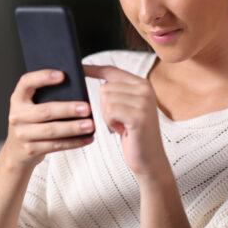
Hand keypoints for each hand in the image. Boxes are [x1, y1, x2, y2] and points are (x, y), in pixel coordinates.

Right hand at [1, 69, 95, 170]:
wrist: (16, 151)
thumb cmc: (30, 123)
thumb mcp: (30, 106)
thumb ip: (45, 95)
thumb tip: (76, 84)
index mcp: (18, 99)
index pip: (26, 82)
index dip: (43, 77)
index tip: (62, 75)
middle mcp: (17, 115)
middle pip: (45, 111)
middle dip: (68, 109)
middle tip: (86, 108)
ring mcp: (22, 134)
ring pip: (51, 130)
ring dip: (73, 128)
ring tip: (90, 125)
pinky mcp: (30, 149)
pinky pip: (55, 145)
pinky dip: (73, 142)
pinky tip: (86, 138)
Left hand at [83, 64, 168, 178]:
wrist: (149, 159)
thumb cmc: (134, 134)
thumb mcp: (126, 108)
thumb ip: (116, 92)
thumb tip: (95, 80)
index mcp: (142, 84)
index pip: (112, 71)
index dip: (93, 69)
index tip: (78, 67)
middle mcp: (145, 89)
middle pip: (105, 87)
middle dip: (104, 107)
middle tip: (117, 121)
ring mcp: (144, 102)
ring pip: (106, 100)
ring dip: (107, 116)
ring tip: (120, 125)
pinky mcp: (138, 115)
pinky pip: (110, 111)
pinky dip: (110, 122)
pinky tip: (121, 130)